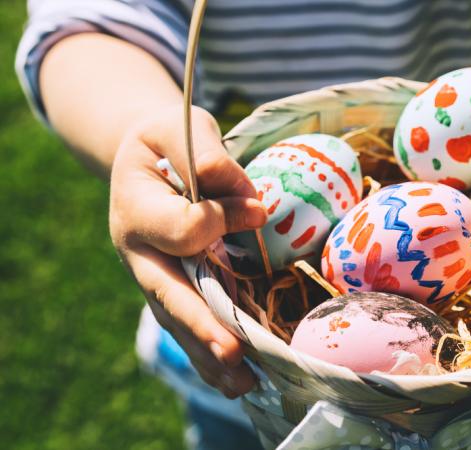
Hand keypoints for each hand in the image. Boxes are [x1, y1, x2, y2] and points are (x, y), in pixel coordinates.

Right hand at [109, 105, 266, 396]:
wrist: (145, 158)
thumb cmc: (166, 140)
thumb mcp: (177, 126)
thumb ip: (202, 150)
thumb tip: (240, 192)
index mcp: (134, 207)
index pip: (184, 228)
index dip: (224, 219)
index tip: (255, 209)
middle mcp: (139, 251)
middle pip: (169, 294)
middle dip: (202, 323)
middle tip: (233, 350)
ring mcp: (153, 276)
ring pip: (178, 321)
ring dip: (209, 354)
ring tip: (243, 384)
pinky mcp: (173, 288)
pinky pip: (189, 326)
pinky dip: (210, 355)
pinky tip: (239, 382)